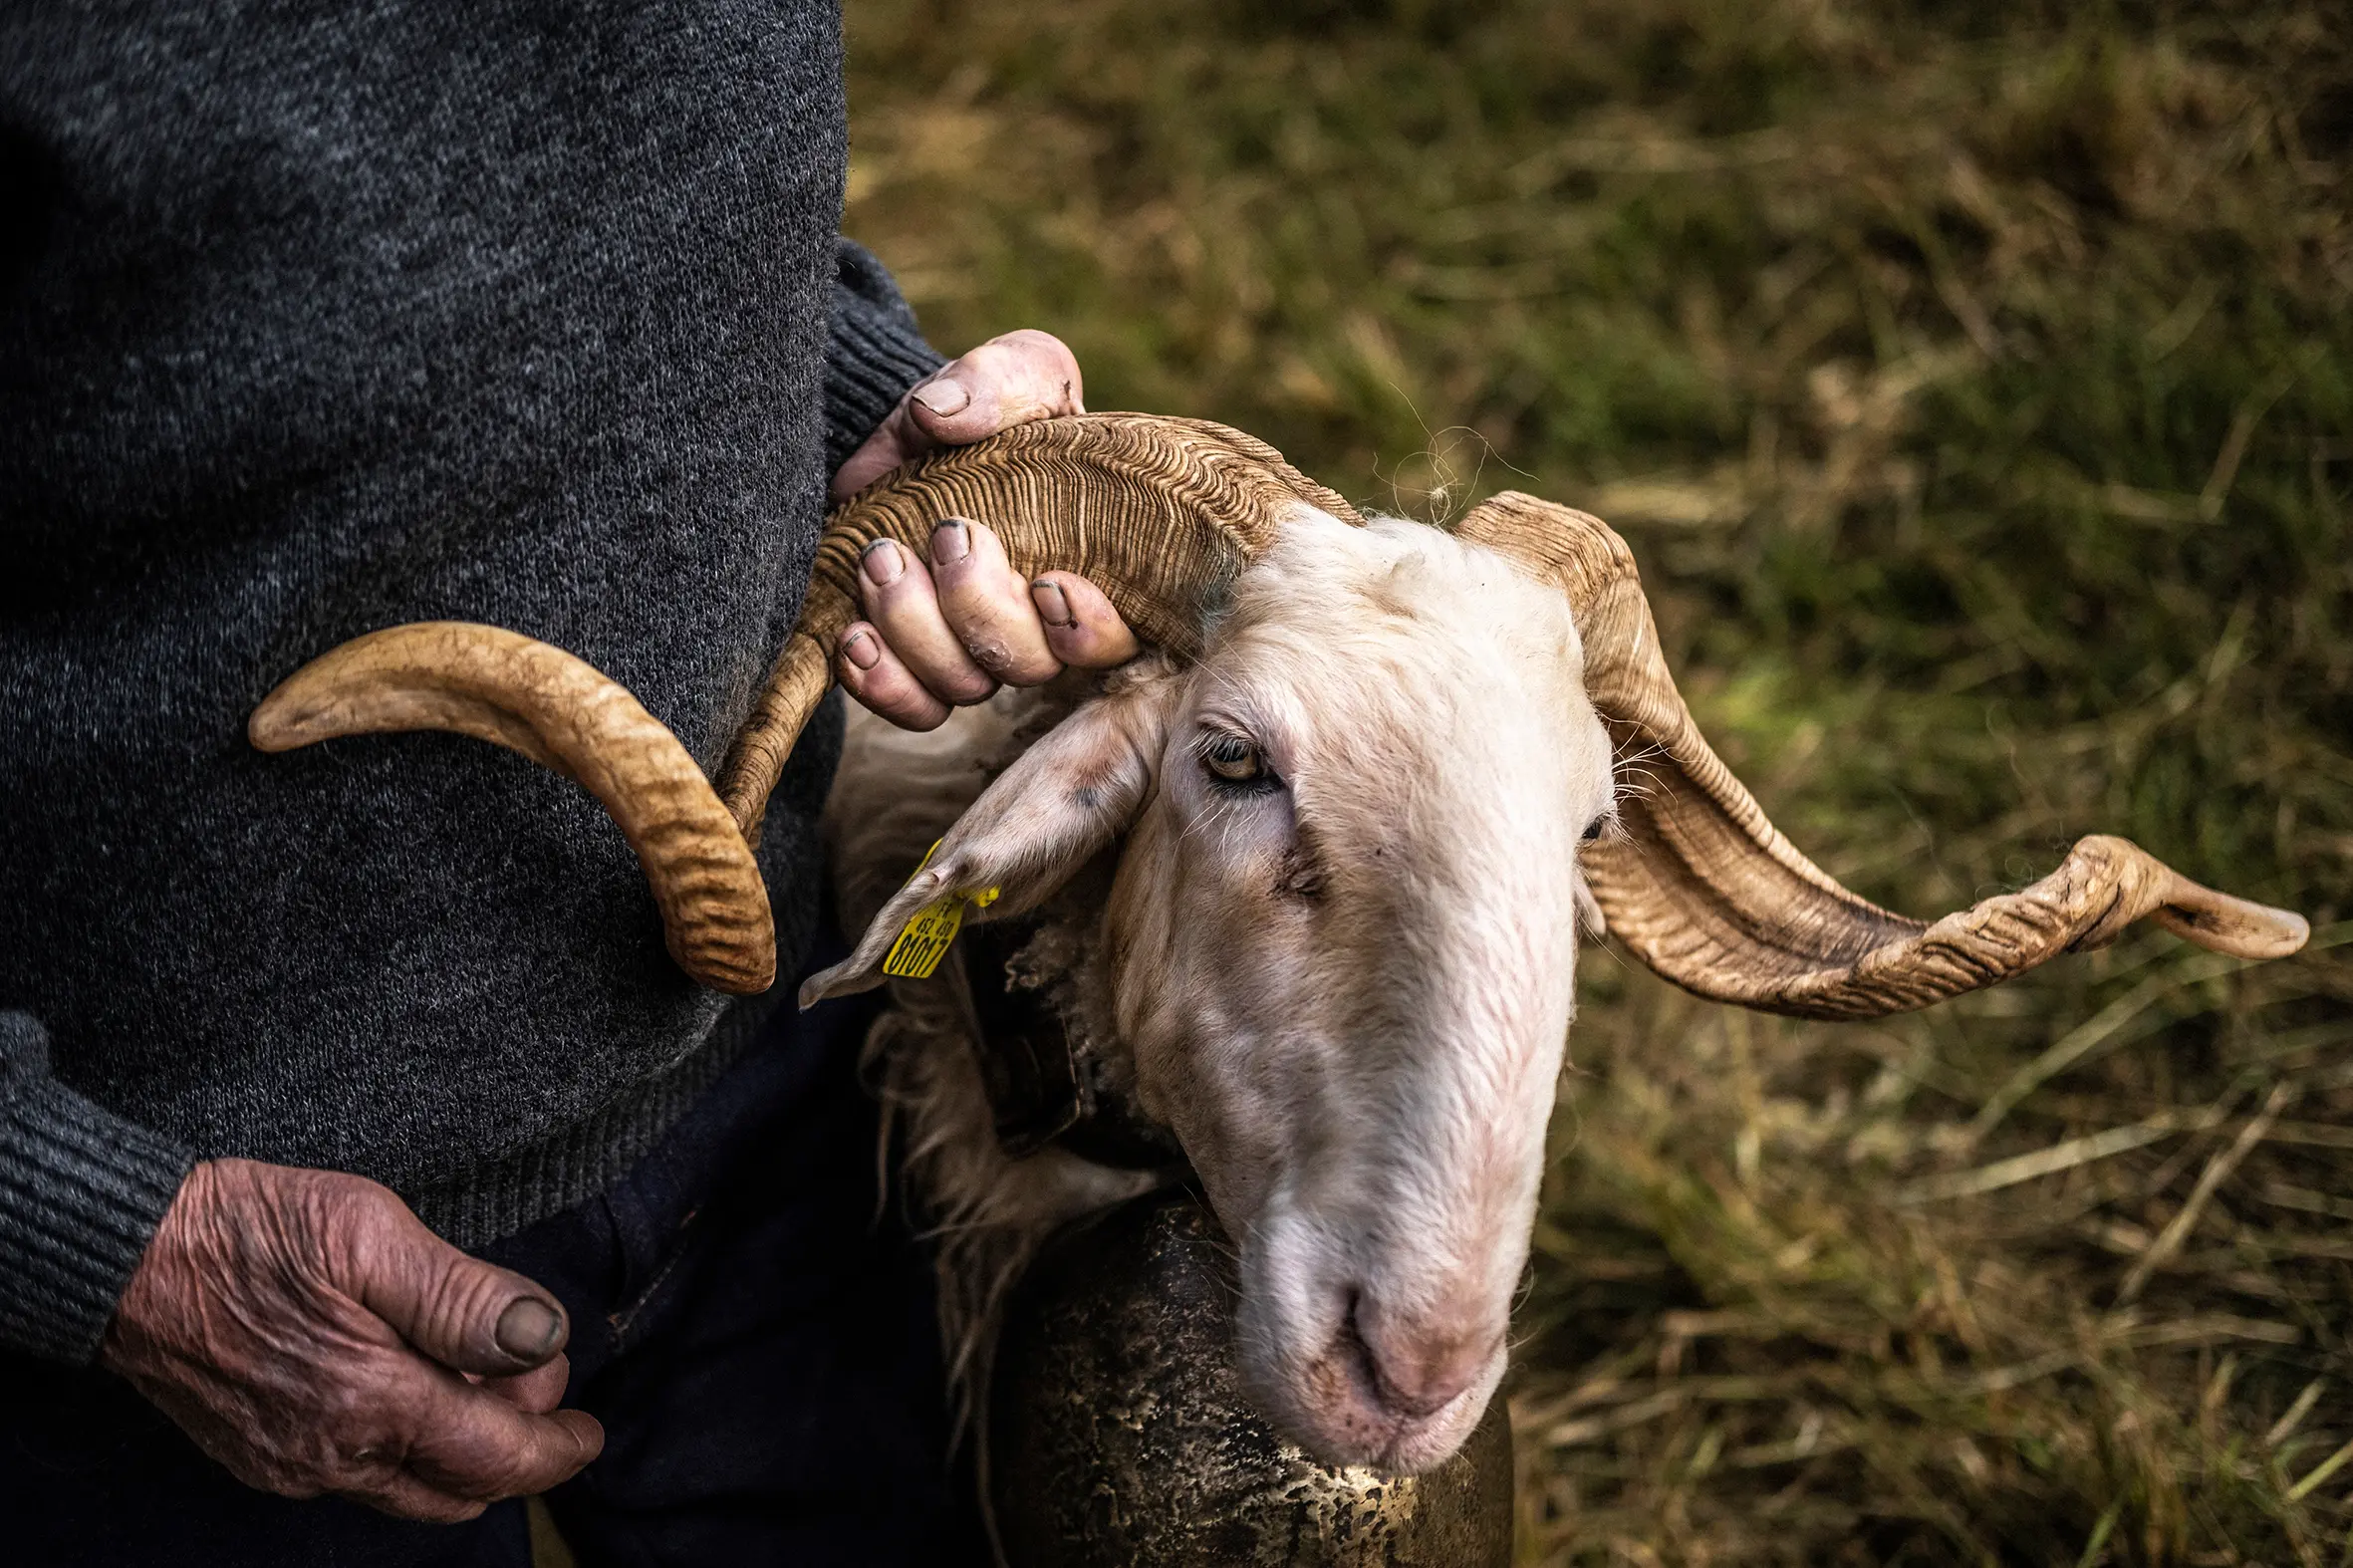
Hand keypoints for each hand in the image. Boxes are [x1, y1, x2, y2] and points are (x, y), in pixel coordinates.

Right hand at [101, 1158, 601, 1521]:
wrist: (122, 1256)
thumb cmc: (247, 1231)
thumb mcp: (370, 1235)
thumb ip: (463, 1297)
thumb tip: (542, 1338)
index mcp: (373, 1404)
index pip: (498, 1458)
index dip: (556, 1448)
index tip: (588, 1430)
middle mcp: (334, 1455)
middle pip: (459, 1488)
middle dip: (514, 1447)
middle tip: (533, 1380)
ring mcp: (292, 1464)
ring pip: (409, 1489)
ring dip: (460, 1449)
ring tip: (474, 1371)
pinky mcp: (262, 1456)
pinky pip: (358, 1476)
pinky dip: (405, 1446)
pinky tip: (407, 1381)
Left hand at [831, 330, 1138, 729]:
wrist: (910, 428)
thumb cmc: (987, 404)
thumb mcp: (1012, 370)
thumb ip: (995, 381)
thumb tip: (940, 415)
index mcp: (1093, 564)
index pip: (1116, 636)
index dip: (1087, 629)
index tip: (1047, 580)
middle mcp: (1039, 623)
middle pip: (1029, 666)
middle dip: (979, 609)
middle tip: (942, 536)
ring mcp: (975, 648)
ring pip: (964, 686)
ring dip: (916, 631)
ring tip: (881, 560)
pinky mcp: (914, 660)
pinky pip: (910, 707)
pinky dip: (880, 682)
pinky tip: (854, 634)